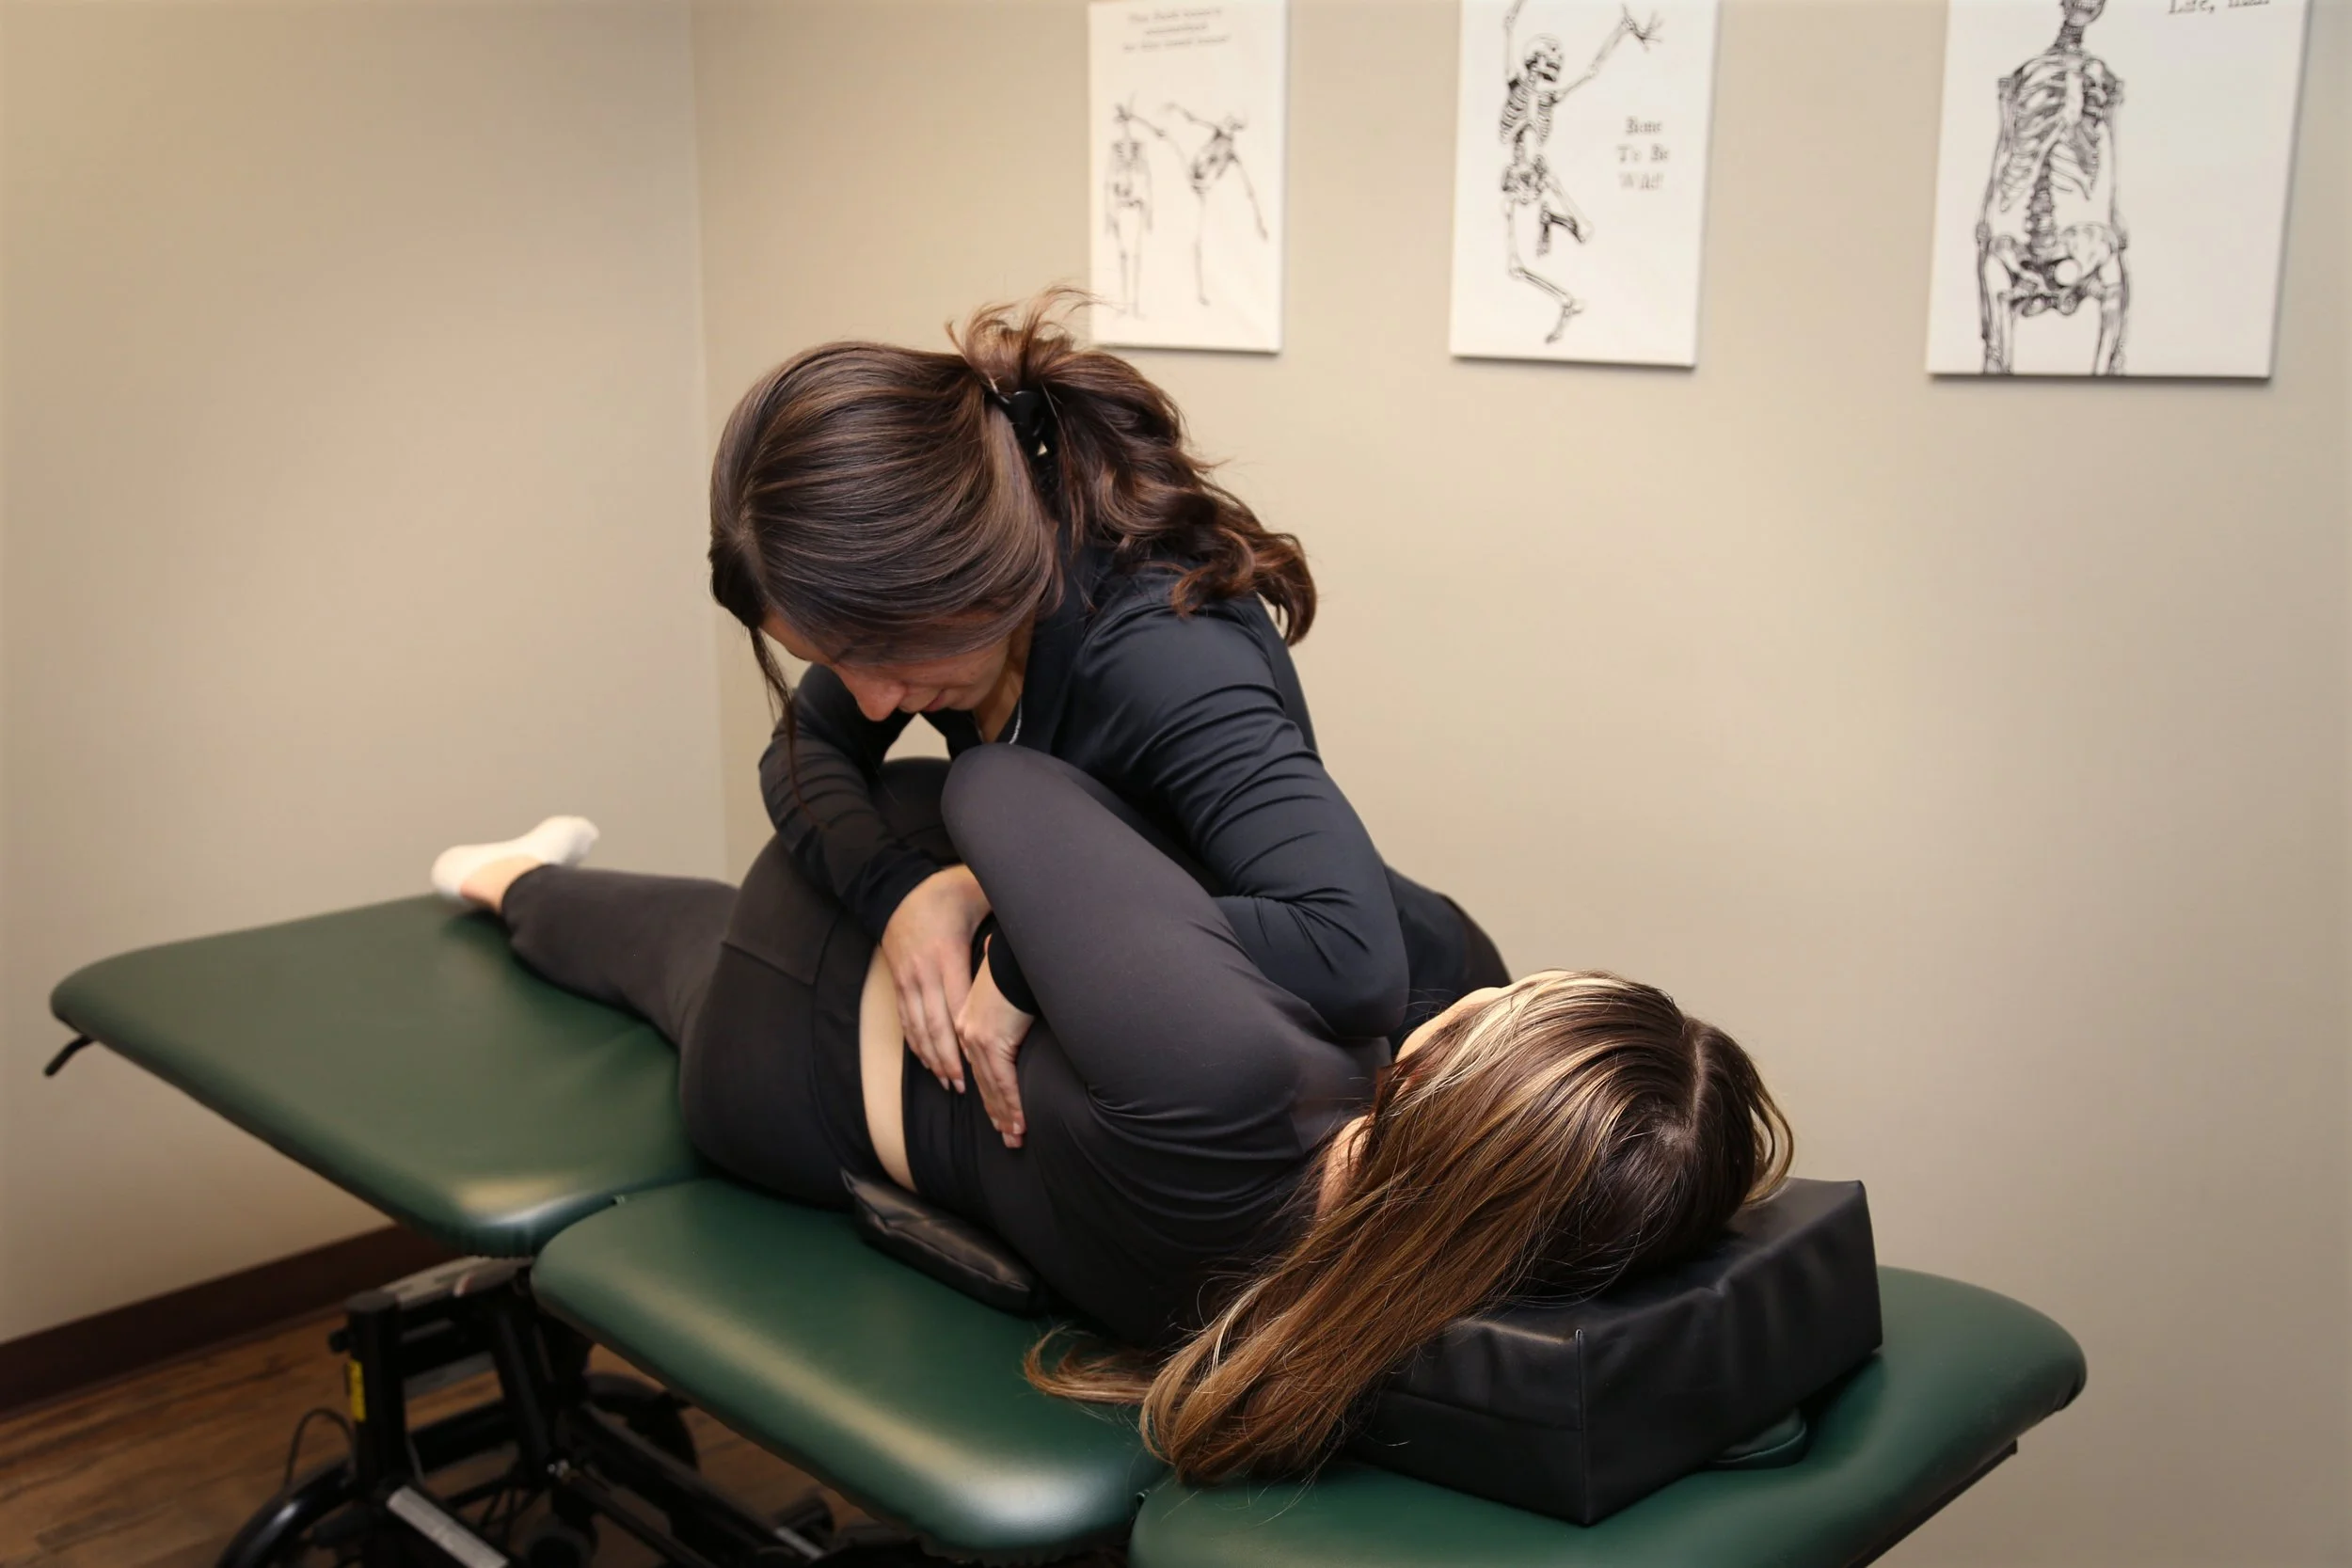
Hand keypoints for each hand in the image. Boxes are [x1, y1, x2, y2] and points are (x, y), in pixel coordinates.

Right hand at [880, 866, 988, 1093]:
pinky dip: (919, 1047)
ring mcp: (908, 981)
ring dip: (936, 1061)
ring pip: (921, 1030)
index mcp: (948, 955)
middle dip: (952, 1062)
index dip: (970, 1039)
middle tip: (970, 1090)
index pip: (960, 1005)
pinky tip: (931, 1064)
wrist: (895, 888)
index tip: (983, 1064)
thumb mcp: (978, 894)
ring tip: (953, 1085)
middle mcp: (925, 973)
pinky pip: (907, 1022)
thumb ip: (1007, 906)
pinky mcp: (899, 984)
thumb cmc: (946, 891)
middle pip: (938, 1027)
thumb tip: (1043, 907)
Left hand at [957, 948, 1033, 1147]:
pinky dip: (1013, 1105)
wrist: (1015, 955)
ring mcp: (978, 1039)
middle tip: (1008, 1137)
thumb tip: (1016, 1004)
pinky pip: (1004, 1082)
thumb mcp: (1006, 992)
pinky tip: (1020, 1123)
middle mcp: (969, 1034)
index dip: (991, 1094)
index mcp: (970, 1023)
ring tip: (1015, 1137)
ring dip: (1006, 1116)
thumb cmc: (1017, 968)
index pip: (982, 1068)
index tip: (1000, 1115)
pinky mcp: (991, 1042)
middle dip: (997, 1113)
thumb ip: (1006, 1005)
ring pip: (993, 1088)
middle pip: (984, 1083)